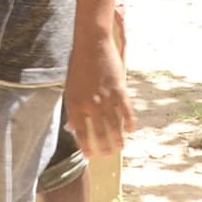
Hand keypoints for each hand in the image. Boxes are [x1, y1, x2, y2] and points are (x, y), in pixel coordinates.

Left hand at [64, 27, 135, 158]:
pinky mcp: (119, 90)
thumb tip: (72, 128)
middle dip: (104, 146)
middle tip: (108, 154)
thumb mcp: (69, 88)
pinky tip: (131, 130)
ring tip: (120, 147)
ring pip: (113, 125)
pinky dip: (129, 122)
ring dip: (117, 138)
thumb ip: (72, 109)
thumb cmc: (78, 66)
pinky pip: (126, 111)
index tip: (90, 156)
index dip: (86, 147)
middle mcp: (90, 105)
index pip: (80, 132)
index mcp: (75, 104)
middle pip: (98, 132)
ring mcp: (106, 98)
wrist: (91, 45)